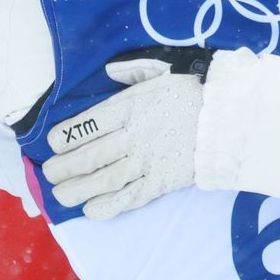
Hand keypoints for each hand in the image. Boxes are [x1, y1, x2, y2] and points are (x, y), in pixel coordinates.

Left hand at [43, 54, 205, 219]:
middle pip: (91, 155)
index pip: (88, 124)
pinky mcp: (162, 182)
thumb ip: (133, 71)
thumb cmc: (194, 92)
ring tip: (61, 196)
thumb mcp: (163, 69)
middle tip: (48, 174)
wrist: (230, 119)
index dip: (66, 136)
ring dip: (79, 189)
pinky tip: (91, 210)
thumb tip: (110, 72)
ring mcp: (147, 161)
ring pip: (105, 179)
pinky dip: (109, 205)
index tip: (52, 145)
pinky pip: (131, 197)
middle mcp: (133, 135)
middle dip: (64, 167)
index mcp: (130, 106)